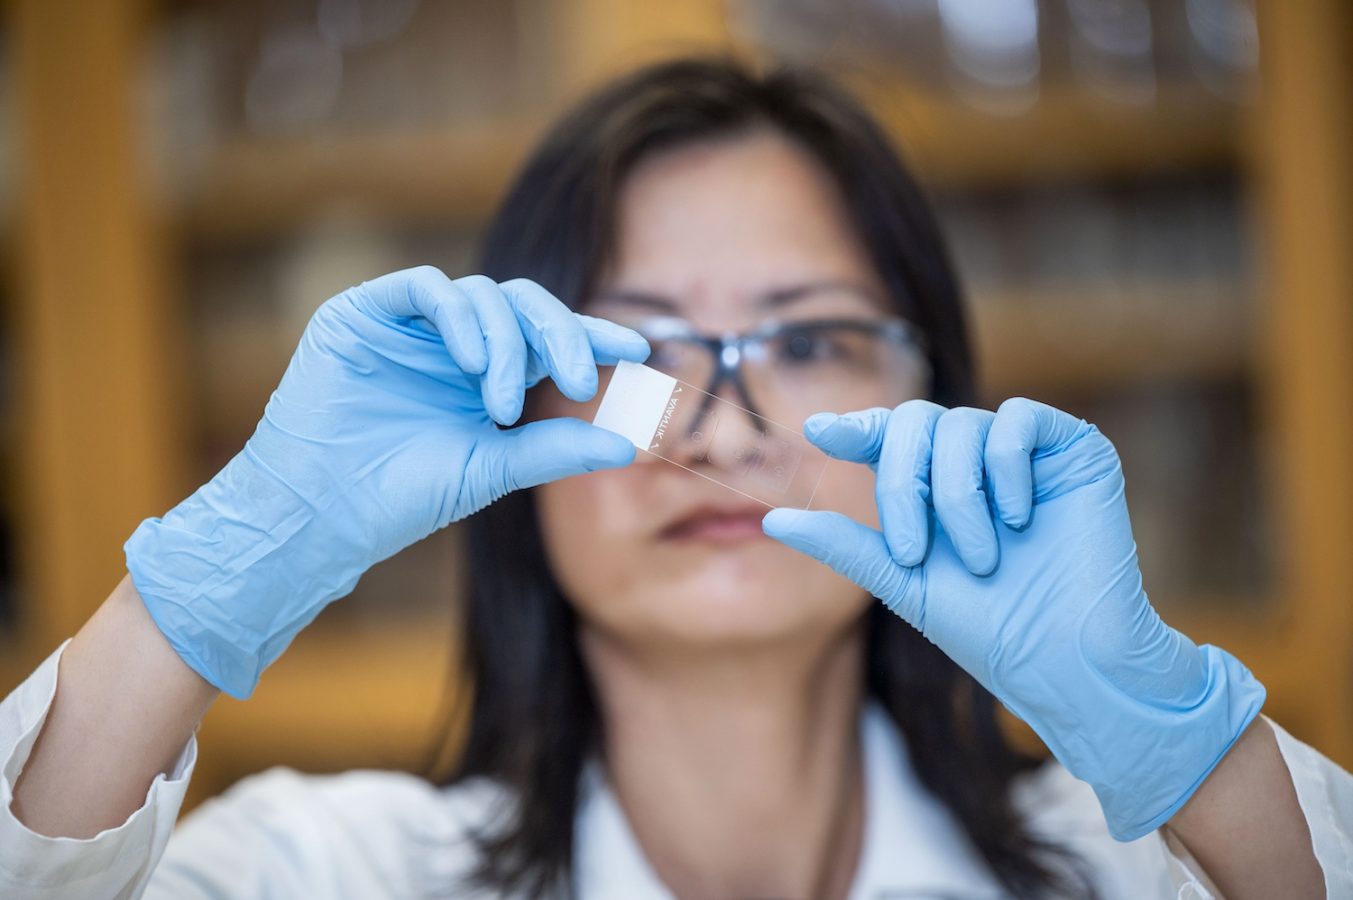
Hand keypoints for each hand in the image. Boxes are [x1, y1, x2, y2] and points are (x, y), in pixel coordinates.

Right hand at [124, 267, 648, 698]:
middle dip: (564, 336)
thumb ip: (555, 449)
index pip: (550, 340)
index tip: (644, 349)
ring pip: (482, 296)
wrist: (322, 514)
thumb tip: (630, 442)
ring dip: (508, 343)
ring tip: (503, 403)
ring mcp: (410, 326)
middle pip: (525, 307)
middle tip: (583, 380)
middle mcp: (454, 344)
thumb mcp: (492, 469)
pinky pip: (425, 288)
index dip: (595, 336)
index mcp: (487, 376)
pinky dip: (458, 317)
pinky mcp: (366, 312)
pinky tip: (473, 363)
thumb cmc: (402, 498)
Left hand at [762, 398, 1265, 839]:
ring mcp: (1026, 455)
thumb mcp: (901, 580)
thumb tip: (773, 519)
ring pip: (961, 424)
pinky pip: (1019, 419)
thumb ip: (843, 543)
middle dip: (902, 483)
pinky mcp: (1075, 450)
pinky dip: (1006, 466)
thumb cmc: (987, 630)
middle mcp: (978, 464)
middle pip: (915, 423)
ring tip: (980, 558)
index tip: (818, 432)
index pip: (888, 437)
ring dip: (957, 495)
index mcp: (935, 489)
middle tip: (913, 551)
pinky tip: (1017, 519)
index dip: (854, 428)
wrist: (1066, 661)